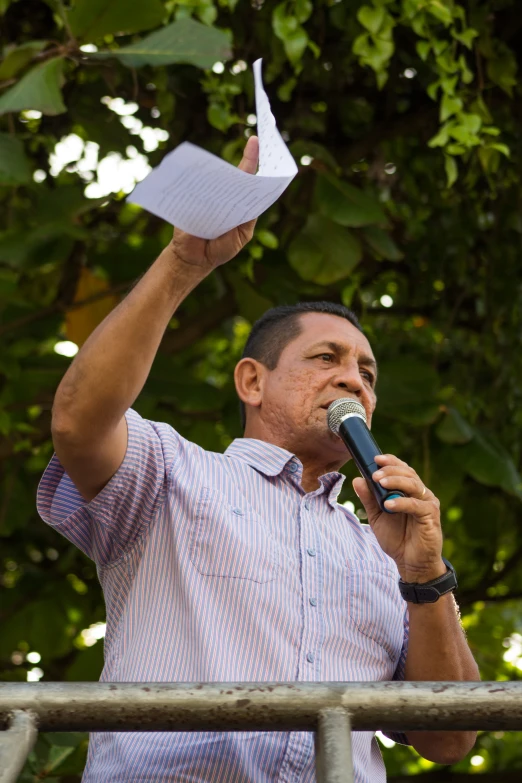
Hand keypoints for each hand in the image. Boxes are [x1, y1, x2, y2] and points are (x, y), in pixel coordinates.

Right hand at [170, 136, 258, 272]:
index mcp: (240, 203)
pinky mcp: (189, 199)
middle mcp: (224, 195)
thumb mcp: (240, 236)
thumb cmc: (220, 248)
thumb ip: (247, 218)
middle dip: (246, 158)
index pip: (248, 179)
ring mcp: (206, 195)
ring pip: (215, 178)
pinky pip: (193, 187)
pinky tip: (204, 175)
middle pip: (235, 174)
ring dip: (222, 169)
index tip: (256, 142)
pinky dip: (197, 181)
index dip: (252, 161)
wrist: (195, 259)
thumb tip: (251, 197)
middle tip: (255, 143)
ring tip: (232, 162)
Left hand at [353, 454, 444, 582]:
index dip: (390, 461)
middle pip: (408, 473)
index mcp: (408, 491)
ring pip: (414, 485)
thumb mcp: (377, 517)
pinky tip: (389, 504)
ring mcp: (427, 504)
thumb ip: (369, 499)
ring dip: (396, 481)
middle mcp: (420, 494)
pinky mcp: (431, 517)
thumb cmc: (397, 539)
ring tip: (380, 483)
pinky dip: (402, 502)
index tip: (375, 458)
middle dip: (390, 470)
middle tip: (375, 473)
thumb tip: (357, 480)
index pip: (402, 469)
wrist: (411, 564)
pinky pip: (417, 505)